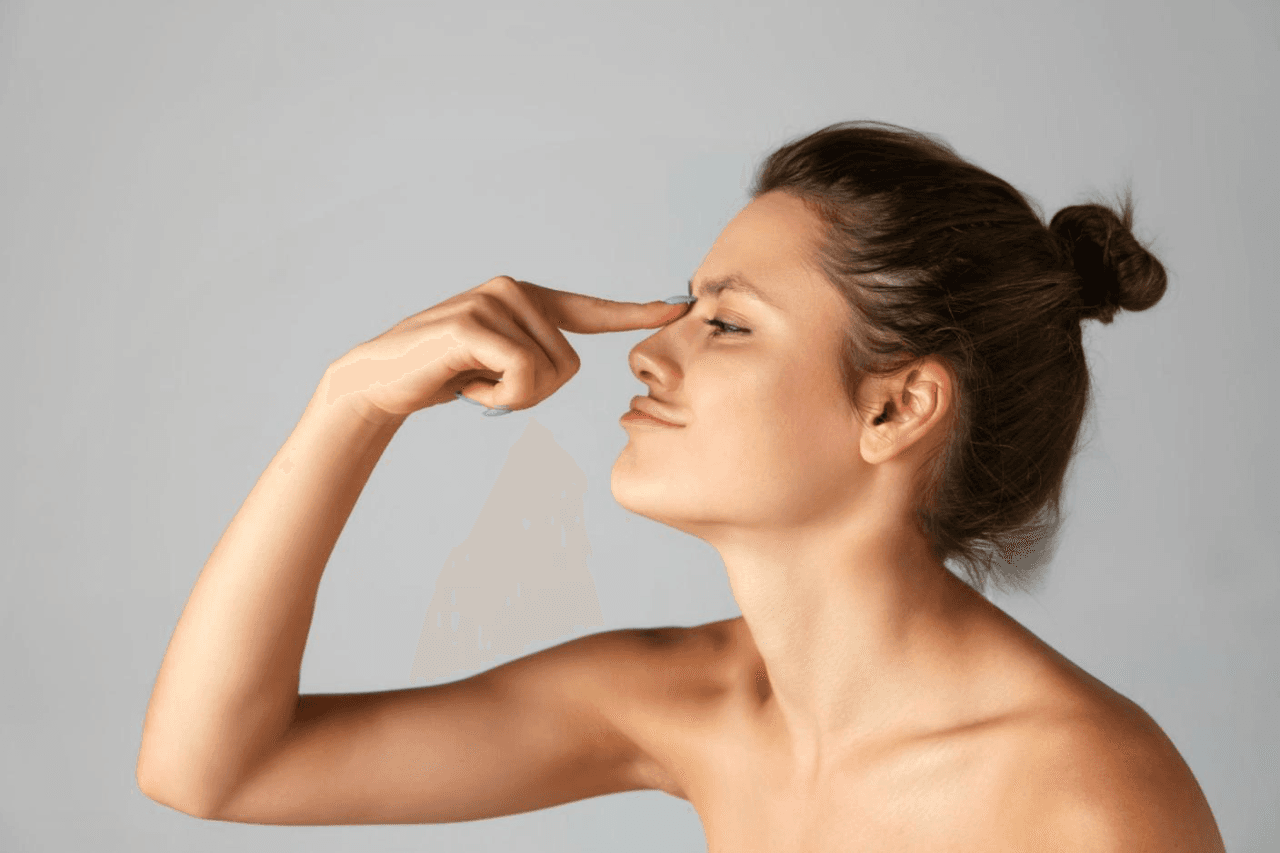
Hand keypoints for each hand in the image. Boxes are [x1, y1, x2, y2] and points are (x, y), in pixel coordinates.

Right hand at [320, 275, 688, 424]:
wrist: (383, 380)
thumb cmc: (446, 376)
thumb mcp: (499, 366)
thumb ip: (533, 357)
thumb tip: (560, 367)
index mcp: (529, 301)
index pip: (591, 309)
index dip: (636, 312)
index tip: (678, 307)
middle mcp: (516, 291)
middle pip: (570, 367)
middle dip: (532, 394)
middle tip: (486, 384)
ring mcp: (494, 300)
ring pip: (546, 375)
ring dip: (509, 397)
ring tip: (470, 379)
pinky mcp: (474, 322)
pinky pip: (520, 377)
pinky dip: (496, 398)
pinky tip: (464, 384)